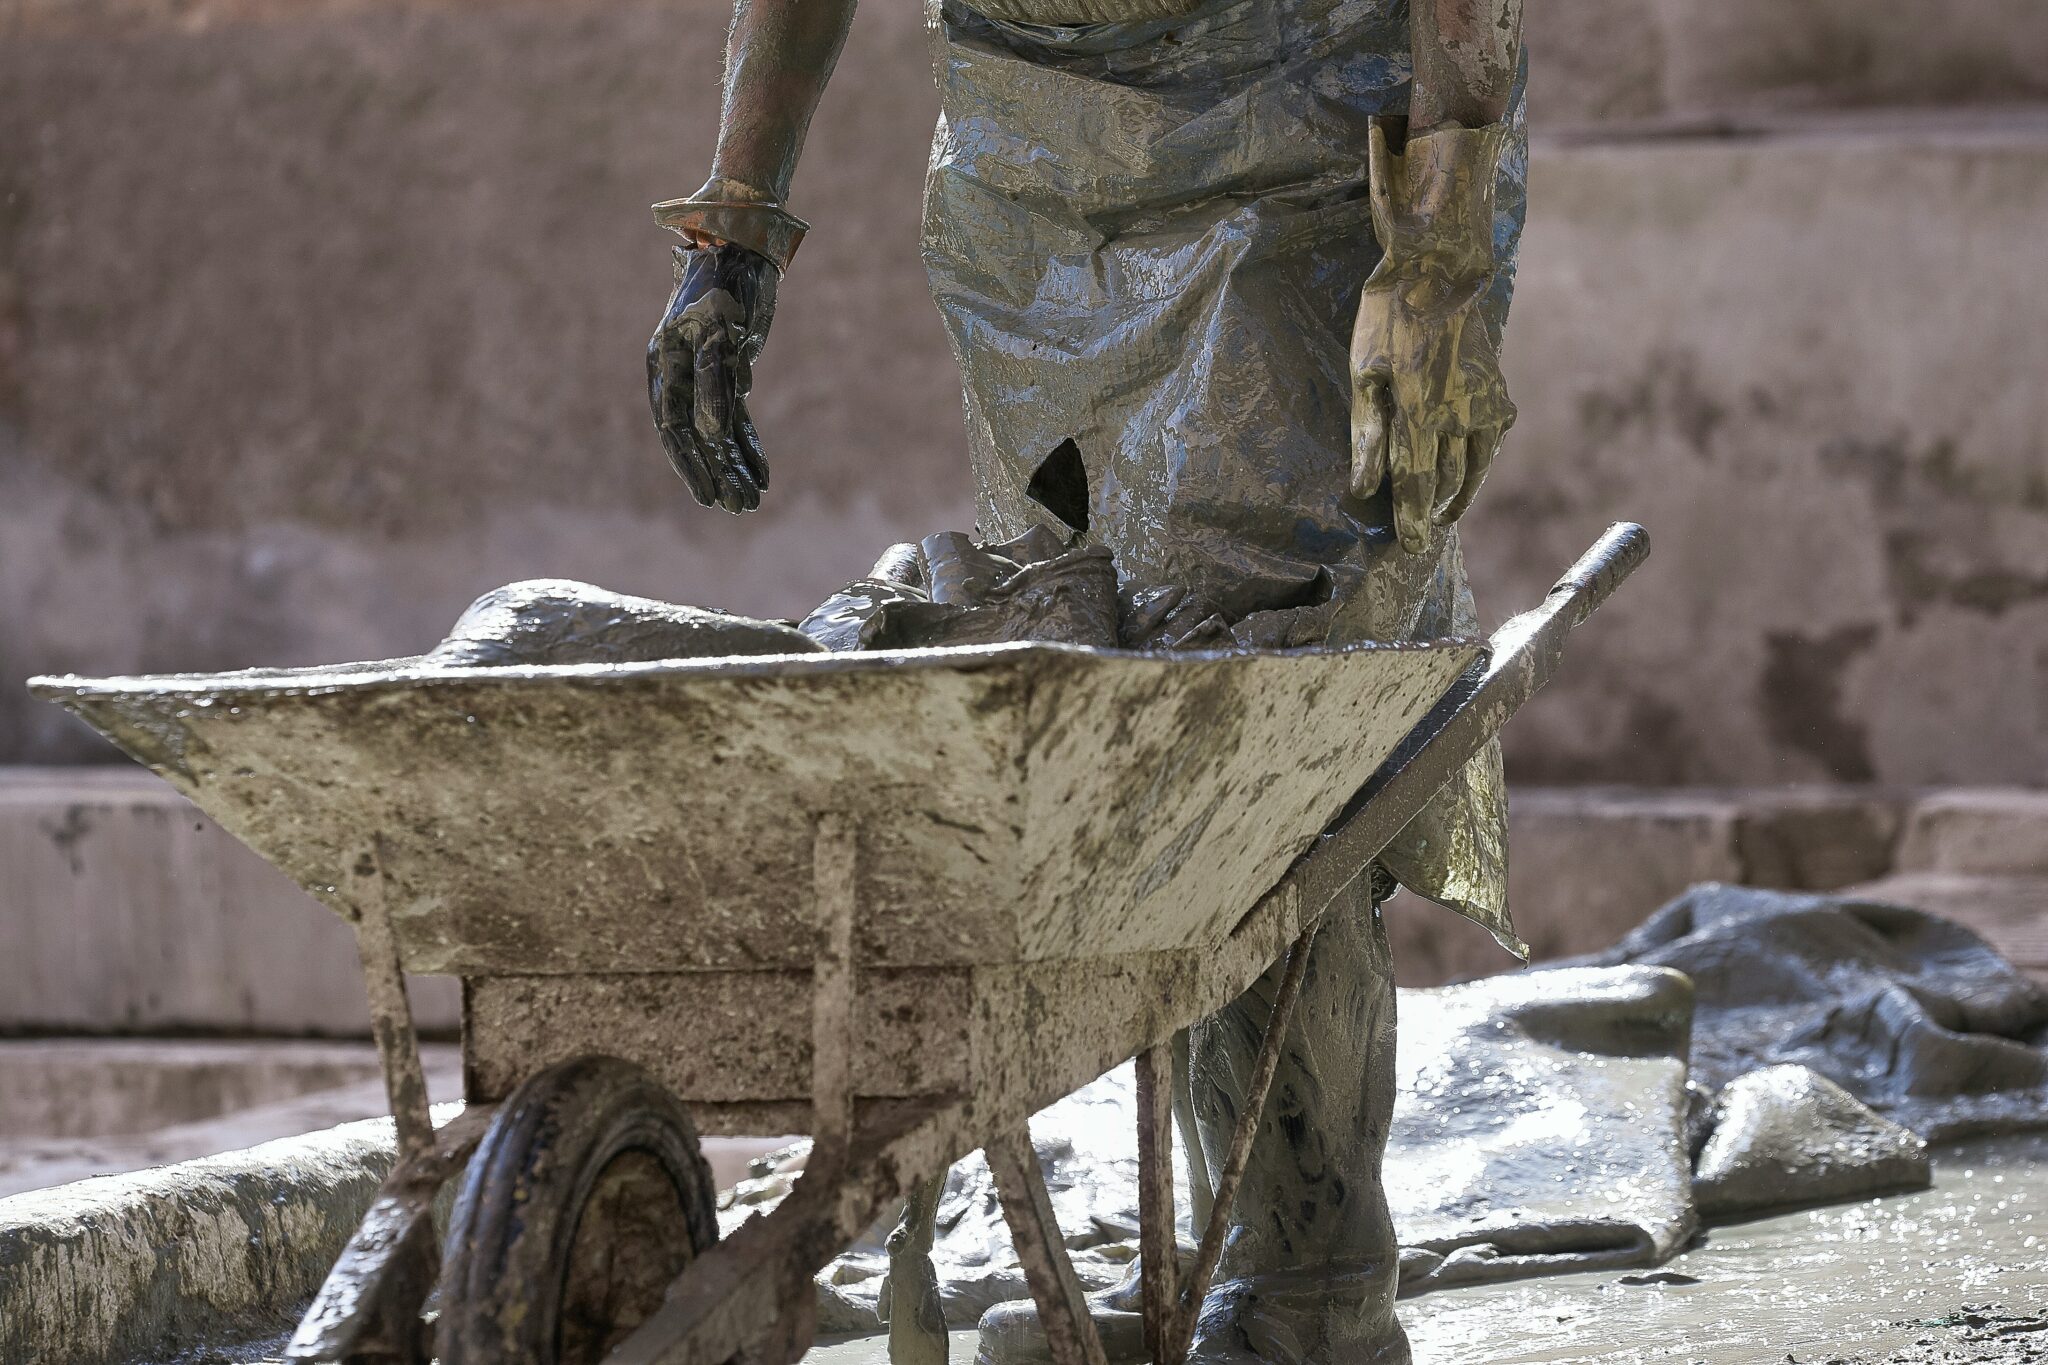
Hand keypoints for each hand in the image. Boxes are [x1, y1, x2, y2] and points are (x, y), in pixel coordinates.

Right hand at [647, 243, 777, 512]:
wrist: (744, 245)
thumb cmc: (728, 280)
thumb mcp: (722, 326)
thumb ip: (715, 375)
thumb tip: (713, 428)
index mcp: (665, 361)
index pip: (674, 426)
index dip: (690, 463)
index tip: (708, 496)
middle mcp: (679, 372)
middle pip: (694, 437)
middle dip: (716, 473)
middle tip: (739, 507)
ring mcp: (703, 374)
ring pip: (717, 431)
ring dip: (734, 465)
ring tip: (752, 500)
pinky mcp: (728, 371)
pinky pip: (735, 417)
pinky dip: (748, 443)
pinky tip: (761, 472)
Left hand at [1349, 120, 1514, 552]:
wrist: (1443, 272)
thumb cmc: (1389, 318)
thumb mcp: (1364, 372)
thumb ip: (1367, 434)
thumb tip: (1364, 488)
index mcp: (1420, 412)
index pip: (1415, 483)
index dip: (1411, 520)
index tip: (1409, 549)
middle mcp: (1459, 416)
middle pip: (1444, 482)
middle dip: (1430, 513)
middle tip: (1418, 539)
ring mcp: (1485, 407)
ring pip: (1472, 469)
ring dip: (1455, 498)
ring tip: (1439, 517)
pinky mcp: (1498, 397)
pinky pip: (1488, 447)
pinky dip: (1475, 469)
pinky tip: (1463, 480)